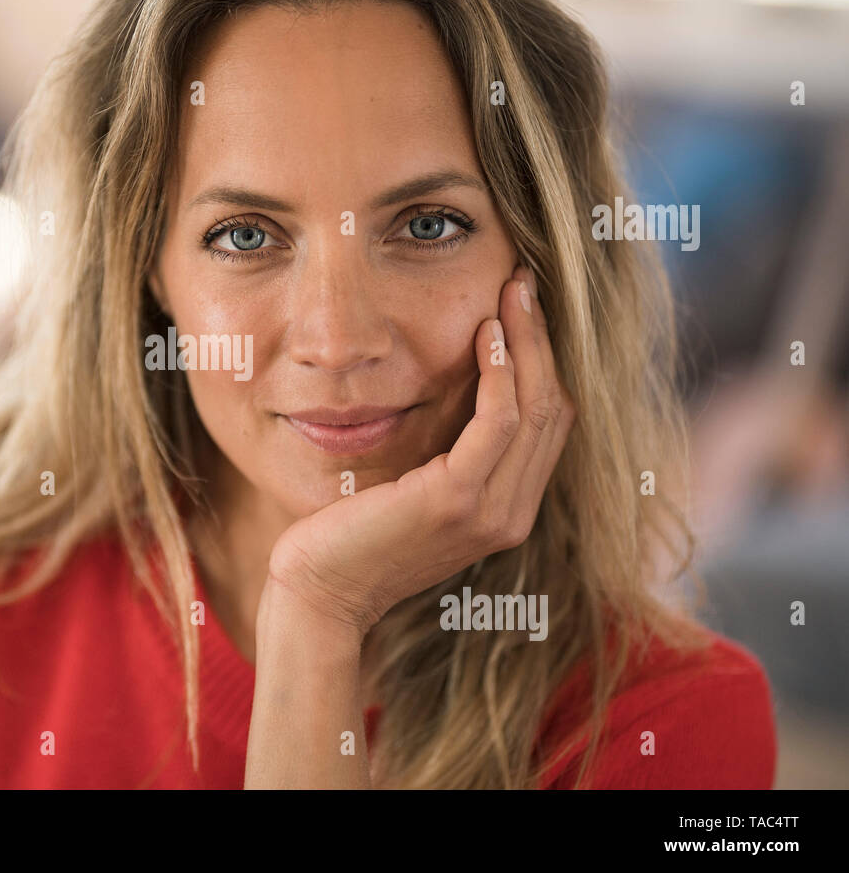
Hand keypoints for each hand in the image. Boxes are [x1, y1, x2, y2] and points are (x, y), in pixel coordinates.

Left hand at [266, 264, 575, 634]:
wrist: (318, 590)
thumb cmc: (350, 536)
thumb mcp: (409, 490)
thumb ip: (443, 456)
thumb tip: (451, 392)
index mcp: (505, 509)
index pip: (547, 424)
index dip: (542, 361)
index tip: (522, 307)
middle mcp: (511, 514)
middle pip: (554, 409)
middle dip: (543, 340)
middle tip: (524, 282)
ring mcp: (490, 511)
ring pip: (536, 408)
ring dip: (528, 343)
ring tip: (513, 292)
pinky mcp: (456, 502)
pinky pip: (498, 422)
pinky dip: (500, 373)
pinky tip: (486, 335)